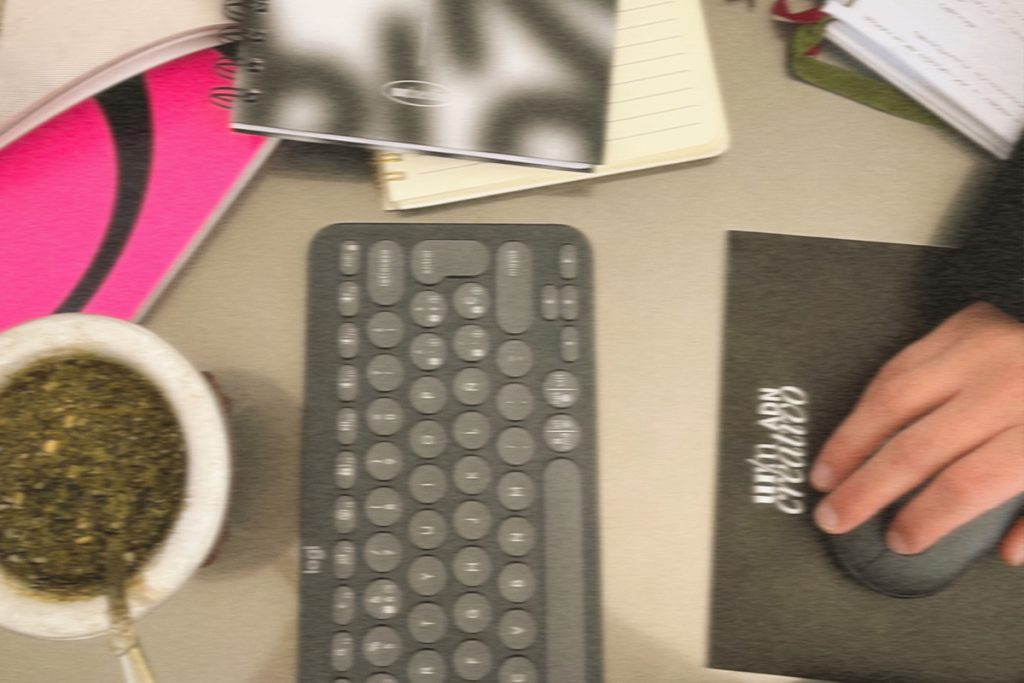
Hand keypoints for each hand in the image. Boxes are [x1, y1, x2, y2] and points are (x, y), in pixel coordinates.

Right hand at [809, 301, 1023, 565]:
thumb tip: (1007, 551)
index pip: (965, 485)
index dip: (924, 519)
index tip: (901, 539)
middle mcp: (1004, 388)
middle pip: (916, 449)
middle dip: (867, 490)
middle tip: (835, 517)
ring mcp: (977, 351)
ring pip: (892, 403)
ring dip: (849, 445)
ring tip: (825, 476)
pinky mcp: (960, 327)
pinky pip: (897, 367)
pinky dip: (867, 402)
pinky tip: (851, 430)